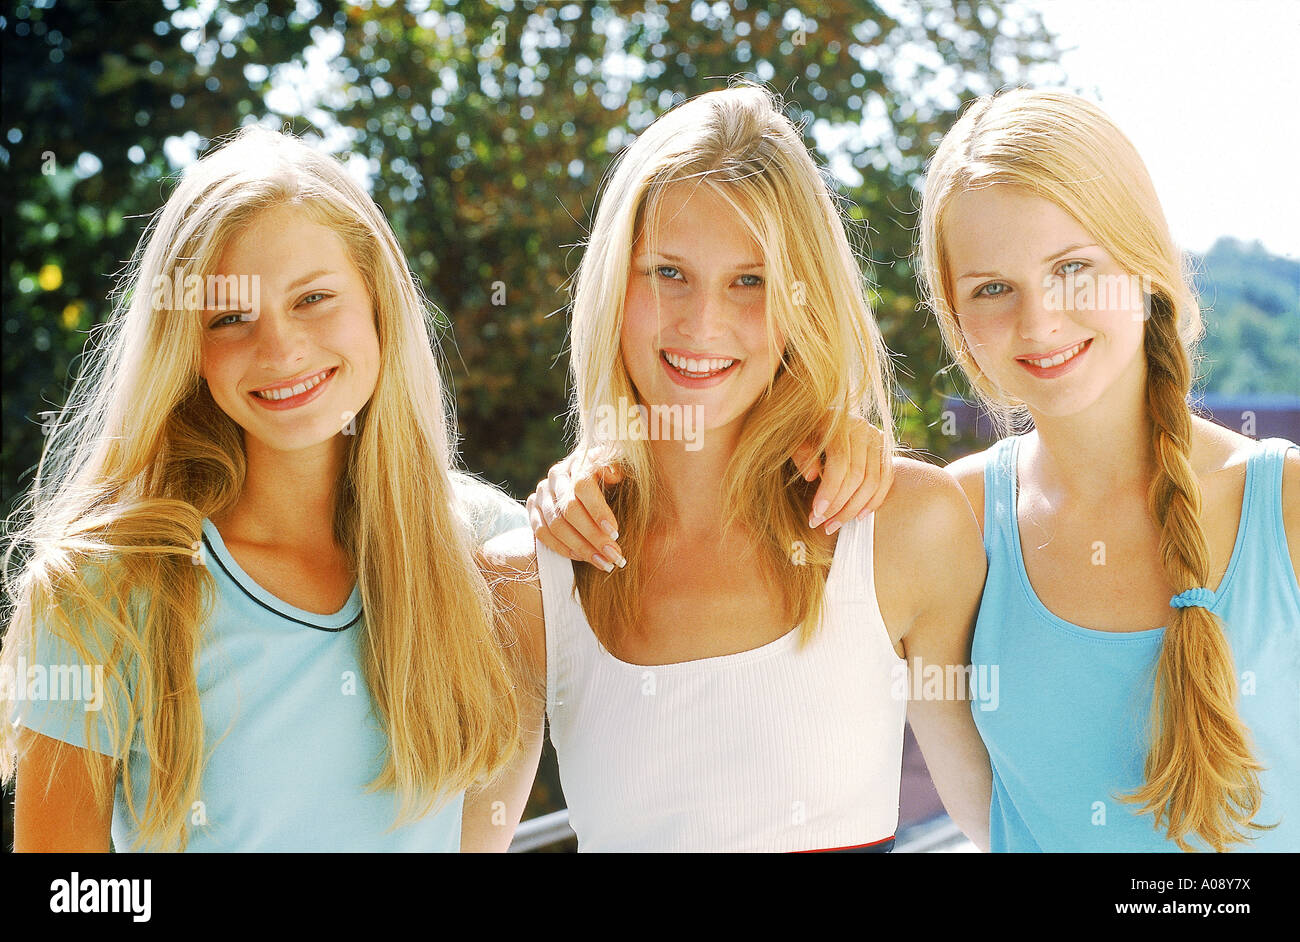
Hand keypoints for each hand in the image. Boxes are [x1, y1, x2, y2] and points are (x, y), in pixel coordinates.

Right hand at [527, 449, 625, 572]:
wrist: (588, 483)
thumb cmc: (609, 479)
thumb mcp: (619, 471)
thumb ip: (618, 470)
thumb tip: (612, 474)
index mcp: (577, 463)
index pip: (583, 486)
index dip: (598, 510)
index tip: (615, 533)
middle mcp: (555, 476)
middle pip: (569, 510)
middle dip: (593, 537)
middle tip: (614, 555)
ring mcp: (541, 493)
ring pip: (555, 525)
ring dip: (580, 548)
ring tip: (603, 563)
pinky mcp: (532, 509)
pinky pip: (542, 534)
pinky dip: (562, 549)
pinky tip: (582, 558)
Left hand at [791, 415, 893, 534]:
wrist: (823, 417)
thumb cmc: (805, 429)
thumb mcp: (795, 437)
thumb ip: (801, 453)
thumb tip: (812, 476)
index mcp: (840, 422)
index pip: (840, 463)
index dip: (829, 492)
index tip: (816, 513)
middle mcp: (863, 428)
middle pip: (858, 476)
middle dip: (839, 506)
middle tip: (822, 524)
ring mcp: (878, 438)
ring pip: (873, 482)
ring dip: (854, 509)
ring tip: (834, 524)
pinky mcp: (885, 450)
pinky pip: (885, 481)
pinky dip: (874, 502)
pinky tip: (858, 517)